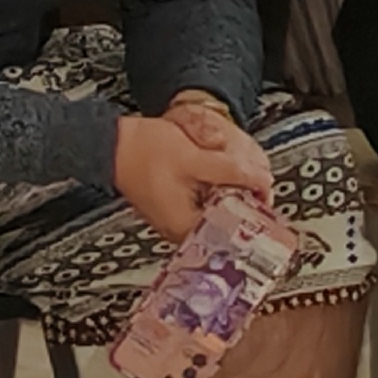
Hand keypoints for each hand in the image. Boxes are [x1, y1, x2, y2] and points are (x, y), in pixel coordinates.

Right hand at [115, 108, 271, 244]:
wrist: (112, 144)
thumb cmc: (141, 152)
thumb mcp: (195, 159)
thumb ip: (232, 173)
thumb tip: (261, 182)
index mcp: (185, 226)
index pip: (233, 233)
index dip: (254, 215)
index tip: (266, 200)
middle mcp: (179, 229)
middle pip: (227, 223)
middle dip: (243, 202)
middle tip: (255, 183)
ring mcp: (175, 219)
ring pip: (216, 212)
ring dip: (229, 195)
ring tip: (237, 177)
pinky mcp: (174, 207)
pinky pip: (204, 203)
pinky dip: (214, 190)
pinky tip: (216, 174)